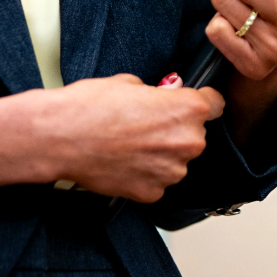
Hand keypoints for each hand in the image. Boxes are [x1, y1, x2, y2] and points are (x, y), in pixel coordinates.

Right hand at [0, 73, 223, 202]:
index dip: (202, 102)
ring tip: (128, 144)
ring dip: (160, 154)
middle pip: (194, 136)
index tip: (195, 104)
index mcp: (187, 110)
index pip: (216, 105)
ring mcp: (170, 172)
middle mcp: (187, 143)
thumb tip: (164, 97)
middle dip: (175, 130)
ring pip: (175, 161)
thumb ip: (158, 94)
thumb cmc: (90, 106)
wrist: (60, 137)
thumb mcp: (130, 83)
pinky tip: (122, 161)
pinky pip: (156, 181)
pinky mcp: (151, 193)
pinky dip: (144, 174)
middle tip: (146, 124)